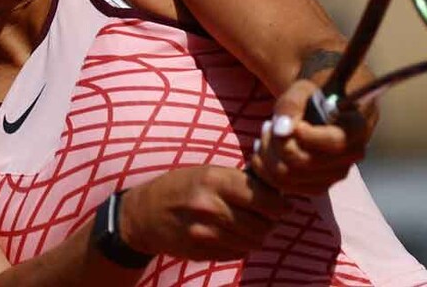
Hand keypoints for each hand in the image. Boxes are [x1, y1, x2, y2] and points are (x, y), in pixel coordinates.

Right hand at [118, 165, 287, 260]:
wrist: (143, 215)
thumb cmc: (181, 187)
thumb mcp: (208, 172)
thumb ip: (239, 180)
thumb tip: (277, 189)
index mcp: (214, 181)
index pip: (263, 197)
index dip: (279, 203)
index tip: (284, 204)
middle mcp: (209, 207)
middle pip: (261, 224)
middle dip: (271, 222)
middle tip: (270, 217)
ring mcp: (203, 233)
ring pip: (252, 242)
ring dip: (259, 236)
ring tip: (254, 226)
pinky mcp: (200, 251)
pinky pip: (236, 253)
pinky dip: (242, 246)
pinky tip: (235, 236)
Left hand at [249, 80, 375, 194]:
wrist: (322, 111)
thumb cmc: (316, 96)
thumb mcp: (303, 89)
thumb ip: (292, 104)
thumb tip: (281, 130)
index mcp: (357, 128)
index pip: (334, 142)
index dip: (307, 136)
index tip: (294, 124)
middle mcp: (351, 156)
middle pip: (305, 162)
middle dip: (277, 143)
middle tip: (268, 125)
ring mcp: (336, 175)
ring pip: (290, 176)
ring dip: (268, 155)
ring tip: (266, 134)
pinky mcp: (319, 187)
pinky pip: (285, 187)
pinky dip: (266, 170)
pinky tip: (265, 150)